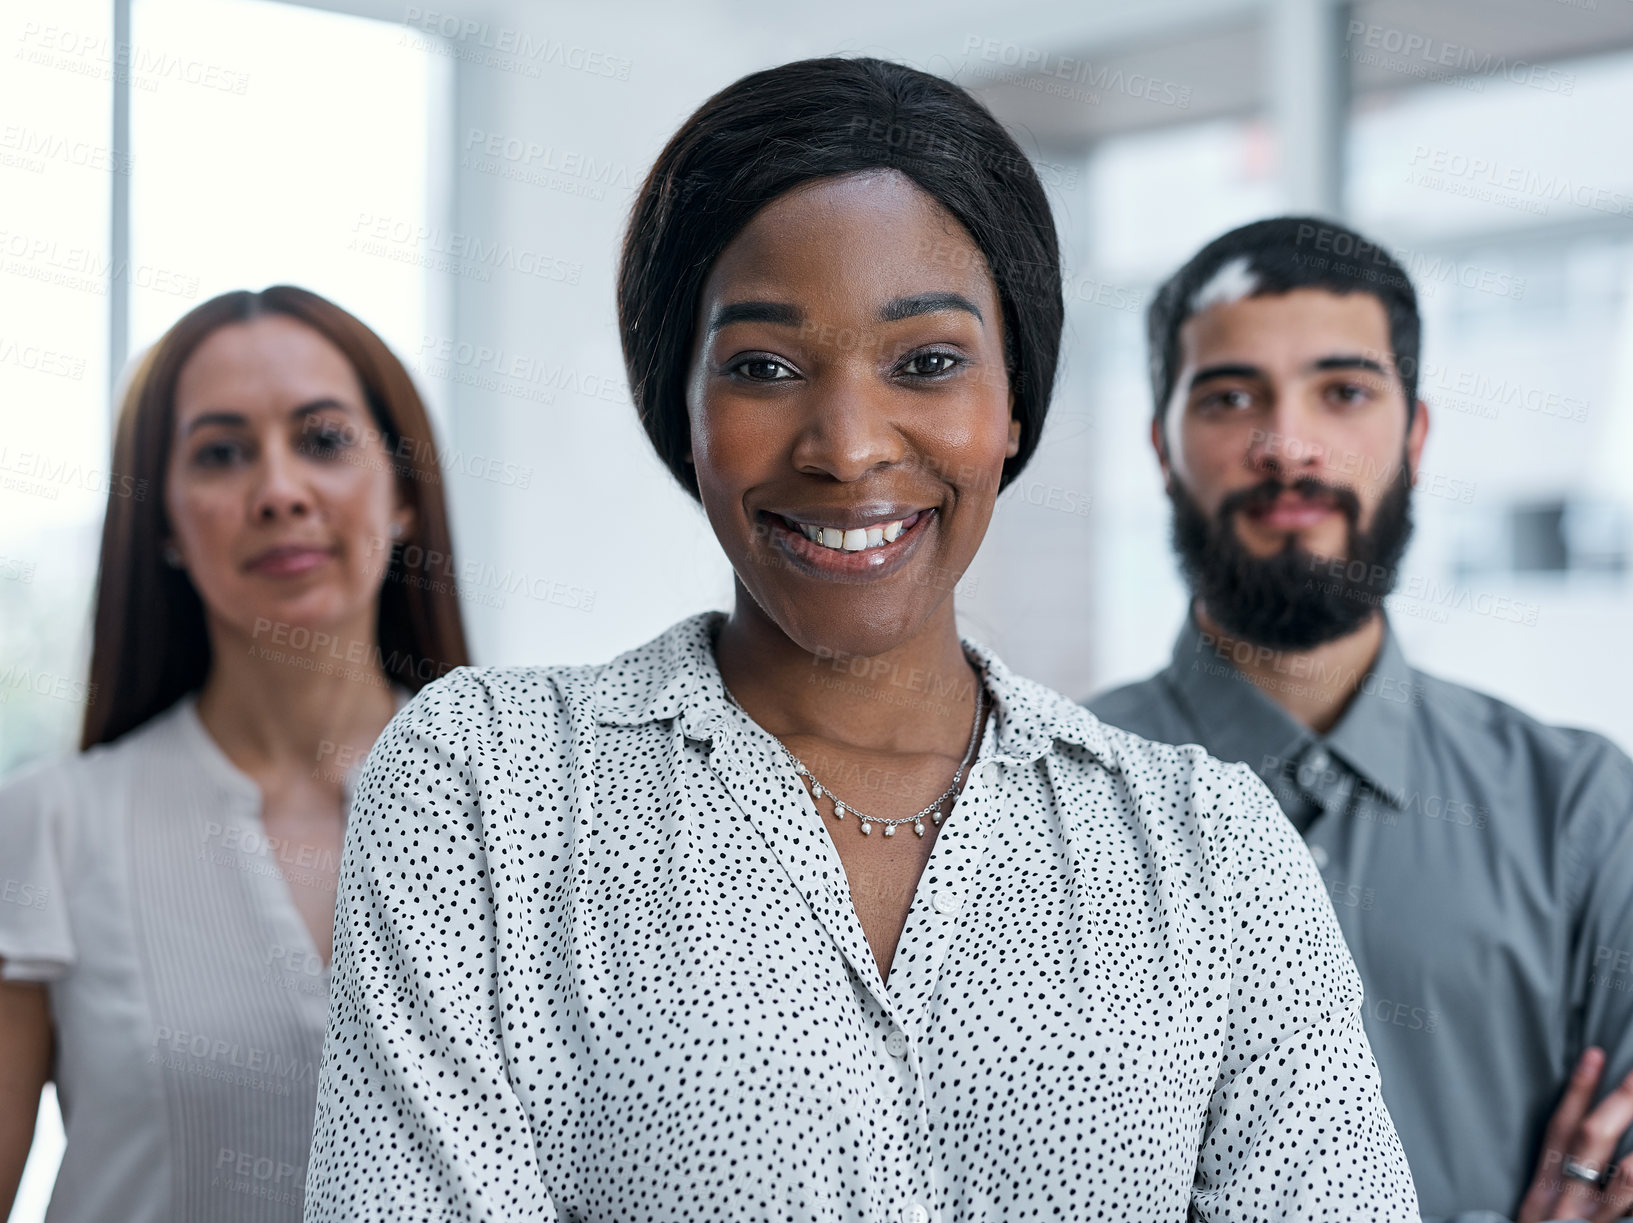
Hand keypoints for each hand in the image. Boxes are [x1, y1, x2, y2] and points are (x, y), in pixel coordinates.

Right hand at [1518, 1047, 1632, 1222]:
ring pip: (1626, 1181)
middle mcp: (1566, 1209)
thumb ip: (1559, 1185)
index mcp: (1542, 1196)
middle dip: (1620, 1102)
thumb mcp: (1539, 1218)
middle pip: (1592, 1143)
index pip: (1558, 1131)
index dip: (1578, 1091)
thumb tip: (1587, 1151)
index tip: (1598, 1054)